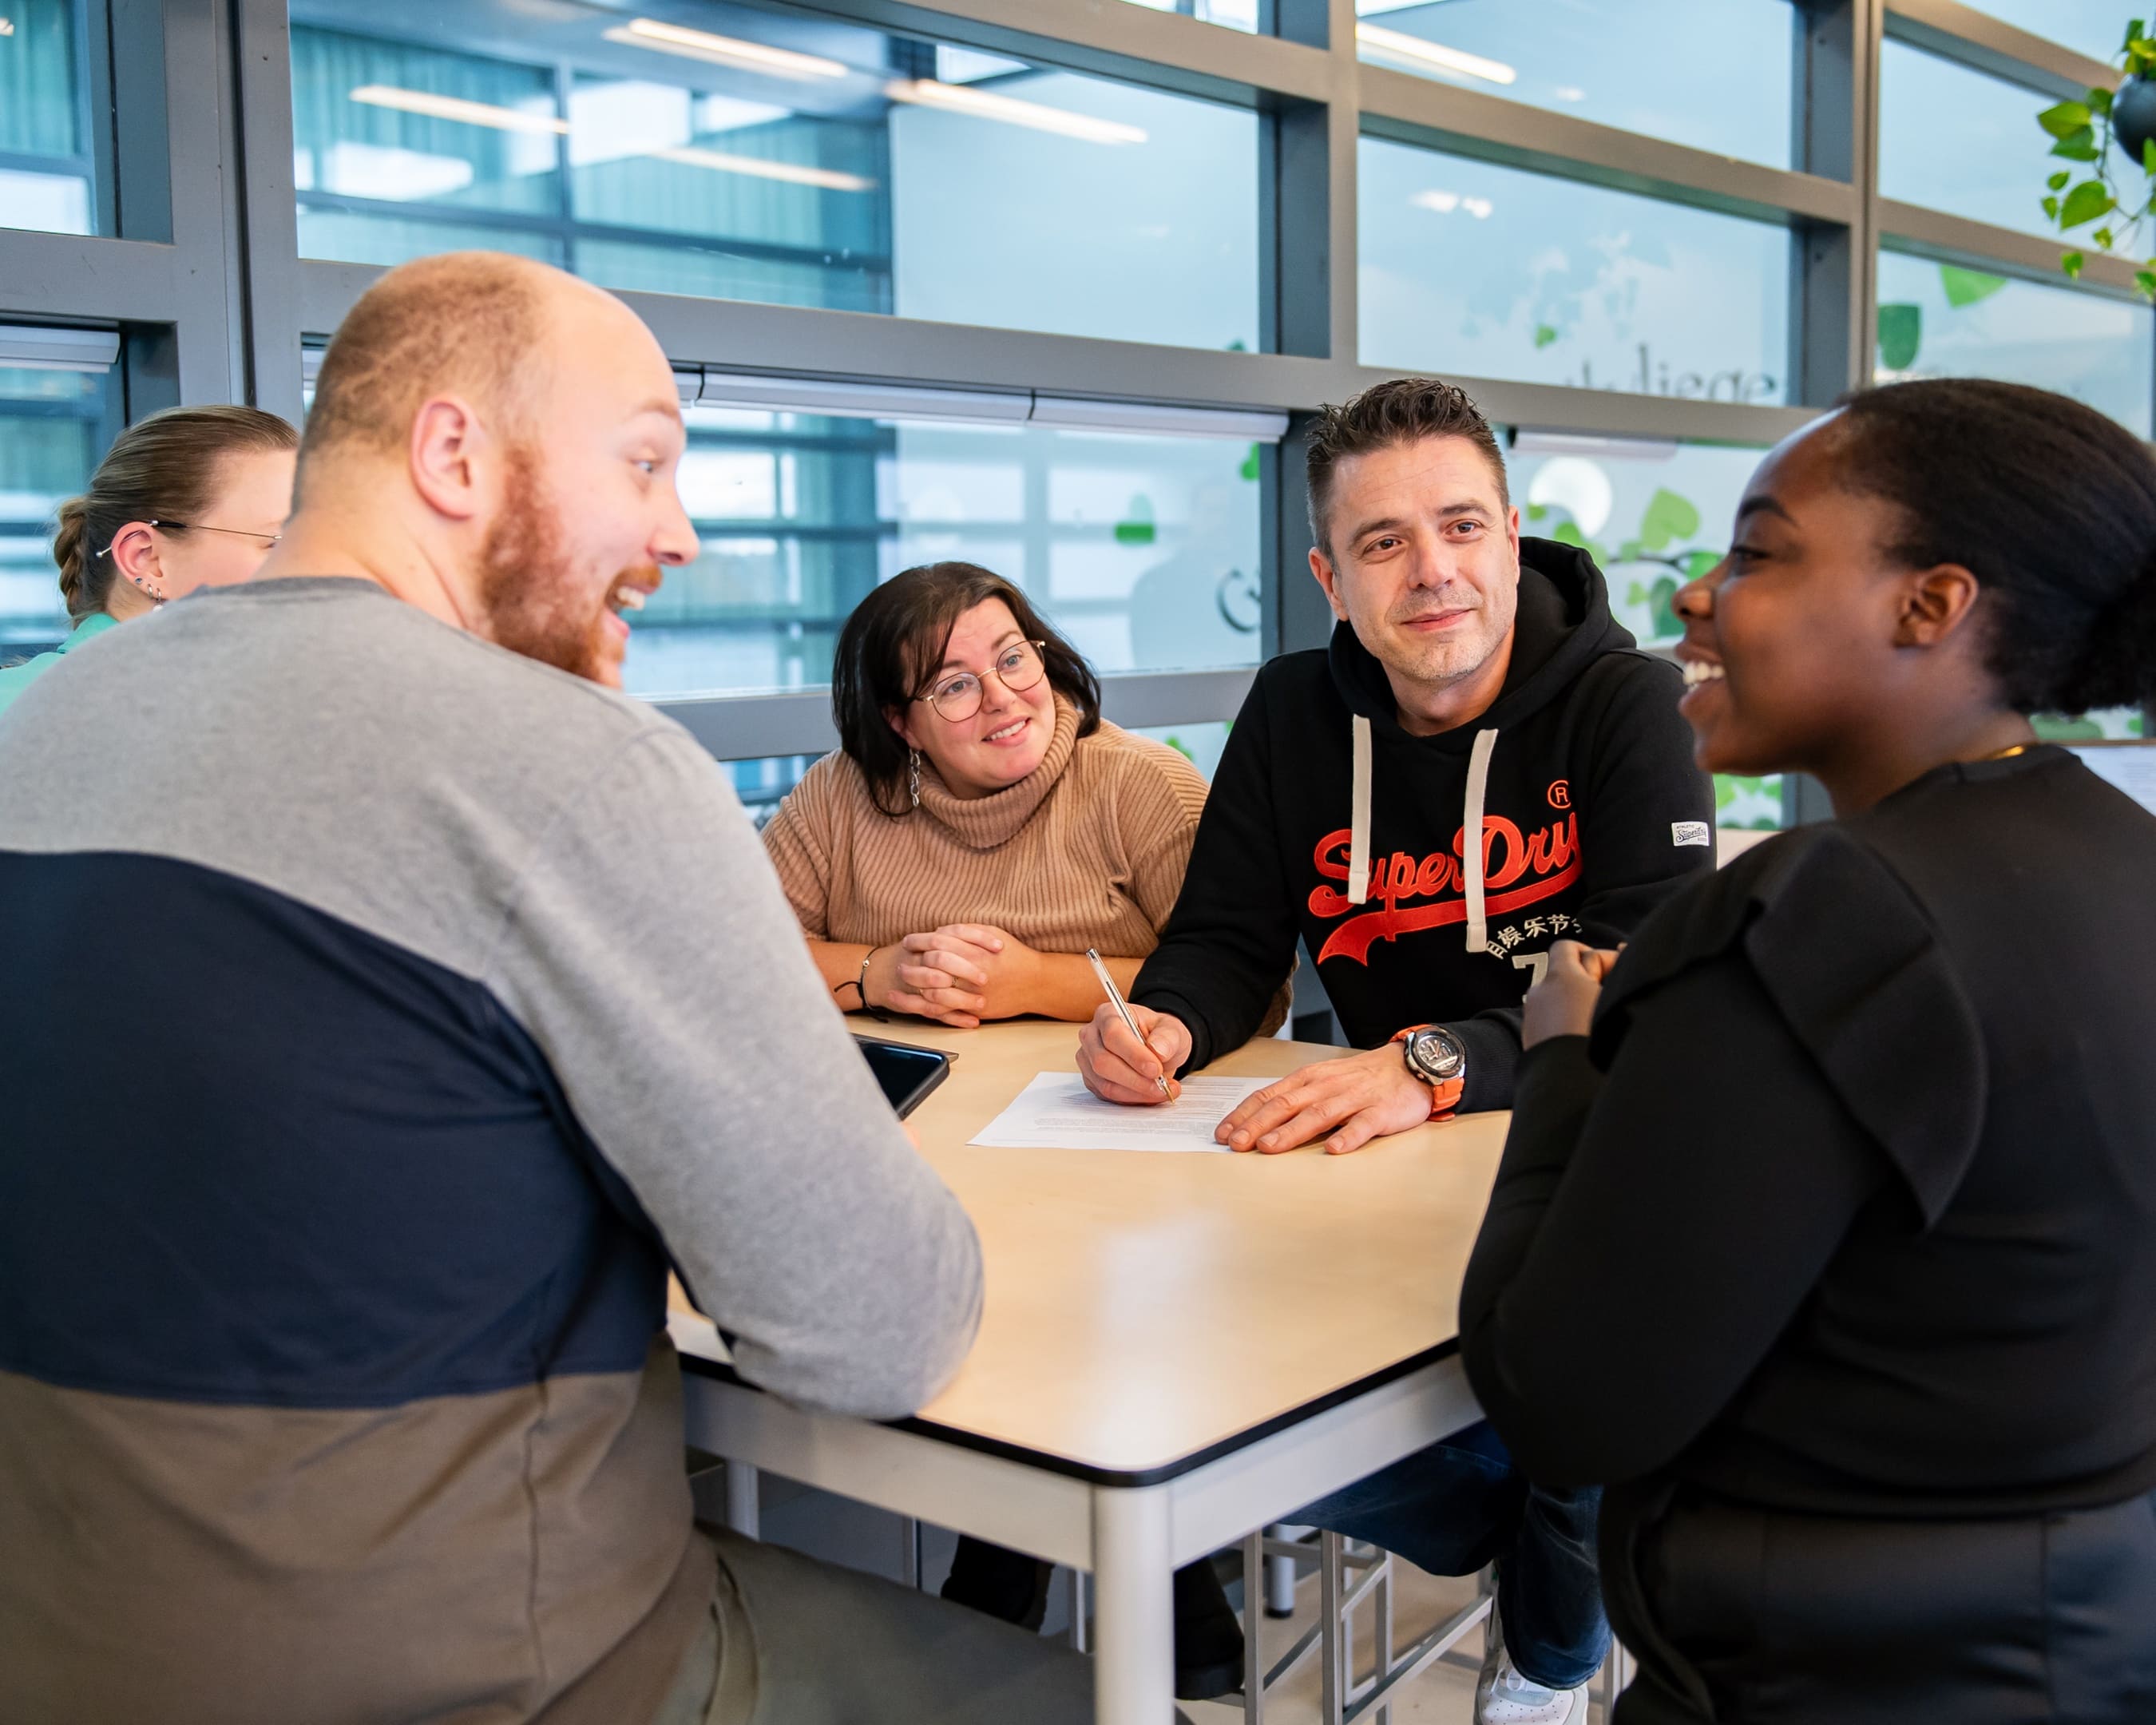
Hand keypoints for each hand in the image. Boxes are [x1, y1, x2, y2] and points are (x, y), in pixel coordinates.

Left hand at [886, 923, 1046, 1024]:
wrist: (1036, 982)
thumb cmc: (1014, 955)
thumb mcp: (993, 933)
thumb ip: (965, 931)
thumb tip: (939, 931)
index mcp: (974, 950)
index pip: (936, 943)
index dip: (918, 942)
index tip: (907, 942)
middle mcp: (971, 971)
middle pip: (931, 965)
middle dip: (911, 964)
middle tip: (900, 964)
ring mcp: (972, 992)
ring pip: (933, 989)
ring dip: (915, 985)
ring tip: (905, 981)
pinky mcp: (974, 1009)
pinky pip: (945, 1010)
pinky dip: (928, 1005)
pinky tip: (918, 1000)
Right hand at [1076, 1002, 1190, 1105]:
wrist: (1155, 1049)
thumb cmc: (1158, 1035)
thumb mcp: (1172, 1029)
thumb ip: (1168, 1037)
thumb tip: (1158, 1050)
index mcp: (1108, 1014)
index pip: (1113, 1034)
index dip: (1134, 1055)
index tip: (1156, 1069)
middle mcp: (1091, 1036)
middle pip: (1103, 1062)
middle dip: (1136, 1080)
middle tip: (1161, 1086)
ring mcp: (1088, 1060)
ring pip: (1105, 1084)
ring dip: (1136, 1093)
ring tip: (1162, 1091)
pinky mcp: (1092, 1080)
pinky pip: (1108, 1096)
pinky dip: (1132, 1099)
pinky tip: (1150, 1094)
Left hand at [1214, 1044, 1436, 1156]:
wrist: (1409, 1066)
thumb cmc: (1359, 1079)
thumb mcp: (1322, 1081)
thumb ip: (1295, 1098)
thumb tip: (1257, 1121)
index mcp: (1308, 1079)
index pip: (1268, 1096)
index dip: (1244, 1115)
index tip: (1223, 1133)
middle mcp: (1326, 1086)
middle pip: (1286, 1105)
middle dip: (1257, 1125)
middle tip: (1235, 1144)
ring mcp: (1353, 1098)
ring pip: (1318, 1114)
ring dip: (1291, 1132)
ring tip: (1269, 1147)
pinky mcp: (1380, 1112)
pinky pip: (1362, 1125)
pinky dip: (1347, 1137)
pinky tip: (1334, 1150)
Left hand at [1522, 940, 1622, 1046]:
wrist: (1570, 1084)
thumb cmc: (1598, 1037)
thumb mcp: (1616, 996)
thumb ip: (1620, 969)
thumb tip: (1623, 949)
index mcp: (1560, 977)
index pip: (1569, 947)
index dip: (1596, 955)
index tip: (1617, 973)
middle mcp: (1540, 992)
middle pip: (1565, 973)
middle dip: (1589, 981)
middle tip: (1612, 997)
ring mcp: (1532, 1017)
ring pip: (1559, 999)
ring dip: (1578, 1003)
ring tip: (1602, 1020)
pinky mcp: (1531, 1039)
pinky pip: (1551, 1020)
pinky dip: (1566, 1021)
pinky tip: (1586, 1037)